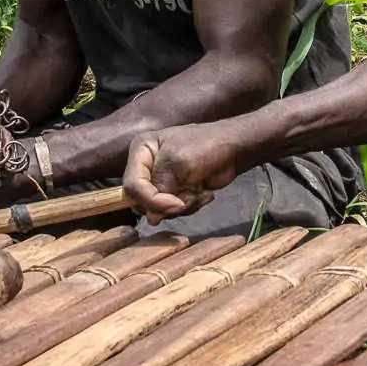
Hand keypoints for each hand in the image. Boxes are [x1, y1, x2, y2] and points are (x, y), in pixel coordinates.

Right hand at [124, 124, 244, 222]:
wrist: (234, 147)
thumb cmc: (205, 146)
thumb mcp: (178, 163)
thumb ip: (160, 189)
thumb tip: (152, 219)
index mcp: (141, 151)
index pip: (132, 185)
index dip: (151, 200)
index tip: (176, 204)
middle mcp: (147, 166)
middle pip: (144, 200)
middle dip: (169, 203)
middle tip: (189, 196)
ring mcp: (162, 180)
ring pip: (160, 209)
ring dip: (184, 205)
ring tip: (200, 190)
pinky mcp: (176, 191)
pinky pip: (175, 210)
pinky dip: (192, 204)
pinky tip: (204, 193)